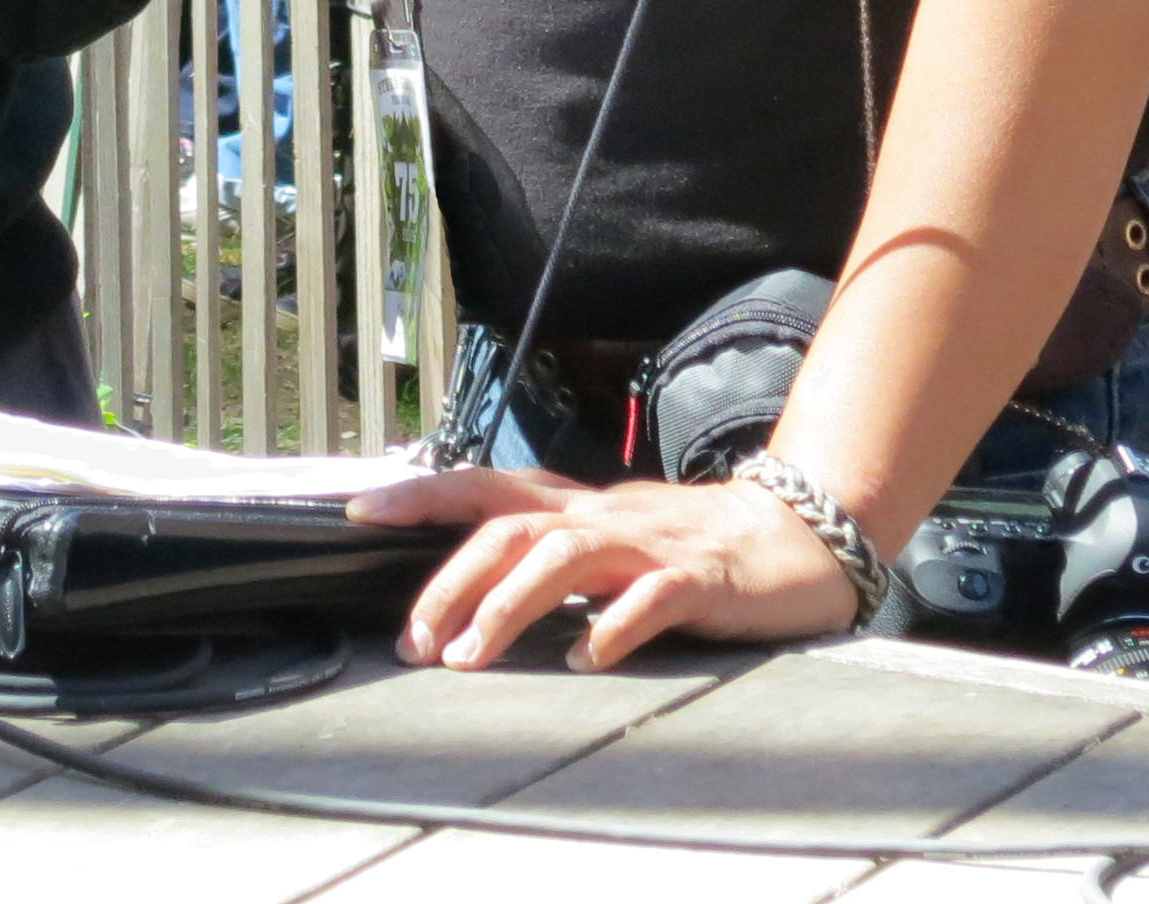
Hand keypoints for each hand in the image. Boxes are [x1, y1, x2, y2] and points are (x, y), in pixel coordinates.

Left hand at [346, 465, 858, 669]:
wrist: (793, 537)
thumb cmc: (686, 548)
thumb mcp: (606, 543)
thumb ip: (545, 557)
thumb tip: (464, 591)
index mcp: (574, 507)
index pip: (482, 489)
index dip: (419, 494)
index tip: (356, 512)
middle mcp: (602, 516)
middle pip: (510, 530)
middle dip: (452, 581)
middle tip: (416, 641)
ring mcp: (650, 543)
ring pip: (567, 557)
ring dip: (511, 605)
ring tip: (470, 655)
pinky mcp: (699, 578)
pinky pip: (651, 599)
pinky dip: (614, 625)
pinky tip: (586, 659)